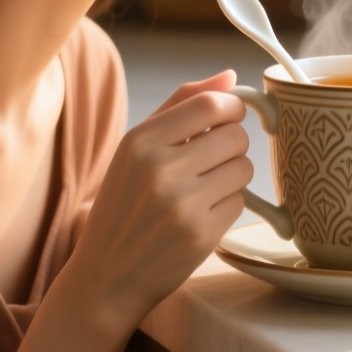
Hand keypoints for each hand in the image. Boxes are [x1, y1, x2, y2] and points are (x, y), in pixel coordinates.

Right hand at [72, 71, 251, 321]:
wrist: (106, 275)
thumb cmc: (124, 204)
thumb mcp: (136, 149)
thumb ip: (182, 105)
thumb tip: (231, 76)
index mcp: (140, 141)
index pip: (211, 104)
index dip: (232, 107)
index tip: (229, 117)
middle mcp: (161, 170)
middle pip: (236, 136)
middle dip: (233, 144)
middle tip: (213, 159)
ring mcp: (182, 205)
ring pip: (244, 168)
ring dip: (232, 175)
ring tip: (204, 187)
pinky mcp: (201, 235)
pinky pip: (240, 203)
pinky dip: (227, 205)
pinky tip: (200, 214)